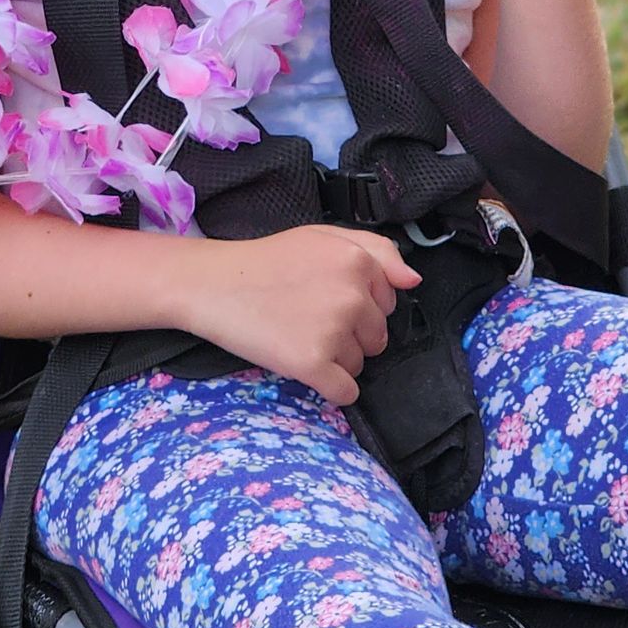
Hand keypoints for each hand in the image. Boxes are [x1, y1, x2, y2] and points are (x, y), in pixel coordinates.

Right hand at [181, 228, 420, 405]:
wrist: (213, 284)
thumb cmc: (267, 261)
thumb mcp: (322, 236)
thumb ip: (376, 251)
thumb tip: (414, 280)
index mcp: (358, 262)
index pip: (389, 303)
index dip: (359, 305)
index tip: (325, 299)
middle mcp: (352, 296)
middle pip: (377, 337)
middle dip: (350, 334)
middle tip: (308, 318)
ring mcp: (333, 331)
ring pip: (360, 364)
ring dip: (336, 359)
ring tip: (299, 336)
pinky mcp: (313, 364)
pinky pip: (345, 392)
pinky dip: (330, 387)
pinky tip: (304, 366)